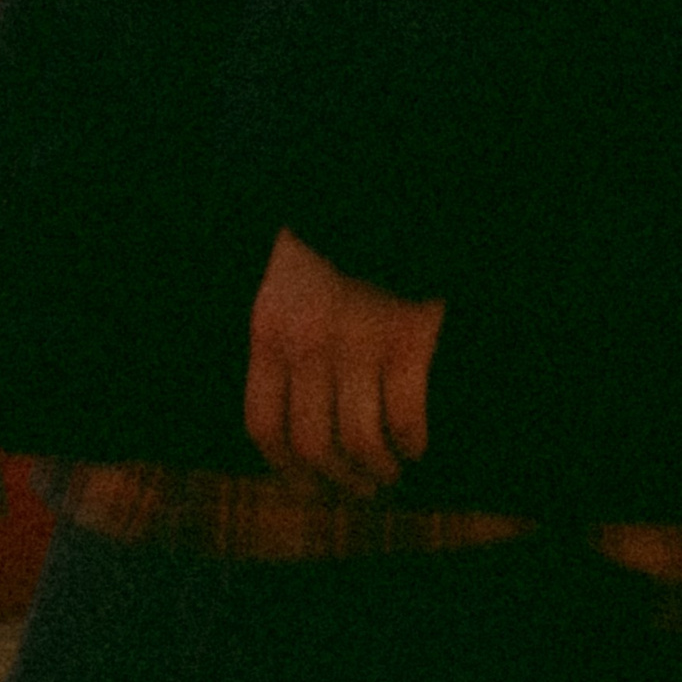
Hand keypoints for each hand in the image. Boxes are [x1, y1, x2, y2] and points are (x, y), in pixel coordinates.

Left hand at [245, 227, 444, 497]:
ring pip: (359, 441)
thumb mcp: (282, 287)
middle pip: (313, 445)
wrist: (376, 194)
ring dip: (377, 469)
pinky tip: (416, 444)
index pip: (265, 427)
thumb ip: (280, 343)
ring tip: (390, 472)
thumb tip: (288, 422)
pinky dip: (411, 442)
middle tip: (361, 487)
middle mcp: (308, 345)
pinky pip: (405, 416)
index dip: (287, 468)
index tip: (310, 484)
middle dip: (338, 479)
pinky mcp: (406, 339)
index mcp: (270, 333)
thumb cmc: (331, 245)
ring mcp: (357, 343)